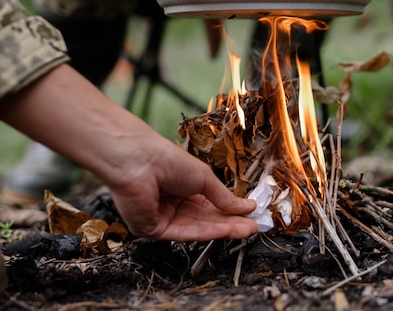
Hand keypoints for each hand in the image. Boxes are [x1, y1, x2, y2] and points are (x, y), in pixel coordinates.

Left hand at [106, 145, 258, 240]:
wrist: (140, 160)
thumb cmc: (168, 160)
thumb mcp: (204, 178)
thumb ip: (224, 197)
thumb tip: (247, 207)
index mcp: (182, 188)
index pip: (209, 205)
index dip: (230, 211)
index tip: (250, 215)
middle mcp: (172, 204)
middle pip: (205, 219)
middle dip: (230, 223)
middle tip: (252, 227)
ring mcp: (162, 218)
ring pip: (196, 228)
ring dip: (223, 230)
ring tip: (245, 230)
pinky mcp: (152, 229)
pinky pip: (183, 233)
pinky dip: (205, 232)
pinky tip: (225, 230)